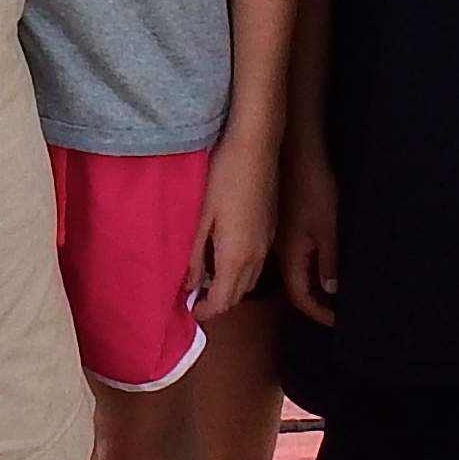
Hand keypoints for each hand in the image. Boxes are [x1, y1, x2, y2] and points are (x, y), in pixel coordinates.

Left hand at [188, 148, 273, 321]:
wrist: (256, 147)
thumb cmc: (223, 176)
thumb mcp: (200, 216)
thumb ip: (194, 254)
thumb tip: (189, 285)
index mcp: (236, 256)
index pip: (223, 301)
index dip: (205, 312)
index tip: (188, 312)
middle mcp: (256, 256)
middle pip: (237, 296)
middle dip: (217, 304)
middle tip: (193, 298)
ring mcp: (266, 243)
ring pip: (249, 281)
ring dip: (229, 288)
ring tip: (205, 280)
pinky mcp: (270, 230)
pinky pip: (256, 264)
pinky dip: (239, 272)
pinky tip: (223, 257)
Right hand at [279, 145, 342, 326]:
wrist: (295, 151)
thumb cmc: (313, 188)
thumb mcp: (328, 229)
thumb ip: (329, 262)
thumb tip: (330, 289)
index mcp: (290, 255)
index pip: (300, 296)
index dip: (318, 311)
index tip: (336, 321)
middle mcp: (278, 251)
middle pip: (293, 286)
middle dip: (313, 301)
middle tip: (334, 309)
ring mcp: (276, 236)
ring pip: (291, 270)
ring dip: (309, 283)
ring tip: (330, 291)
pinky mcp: (279, 223)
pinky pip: (290, 255)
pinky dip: (305, 266)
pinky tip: (317, 261)